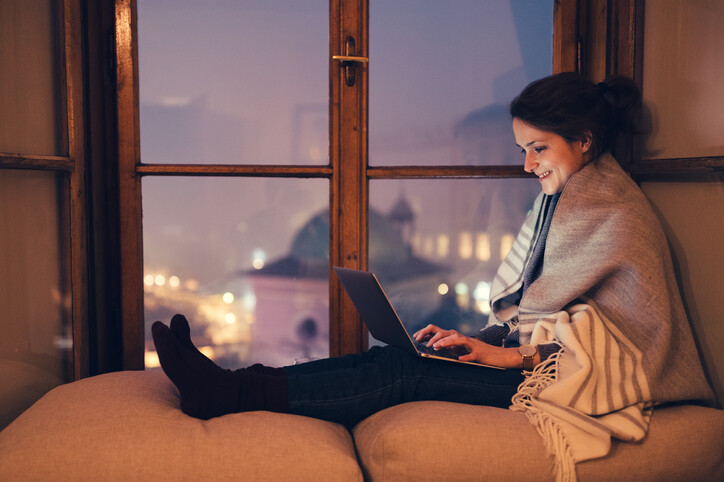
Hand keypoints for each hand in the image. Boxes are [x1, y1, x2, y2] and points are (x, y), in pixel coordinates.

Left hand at [413, 324, 534, 367]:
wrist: (501, 357)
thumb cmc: (480, 354)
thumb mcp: (463, 350)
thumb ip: (452, 347)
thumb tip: (436, 347)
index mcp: (458, 338)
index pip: (440, 331)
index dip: (428, 333)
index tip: (417, 337)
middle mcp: (464, 339)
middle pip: (447, 333)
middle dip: (435, 337)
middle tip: (426, 345)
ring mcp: (473, 345)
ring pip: (458, 340)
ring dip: (447, 343)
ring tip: (437, 348)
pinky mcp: (481, 354)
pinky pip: (472, 354)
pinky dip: (466, 356)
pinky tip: (459, 359)